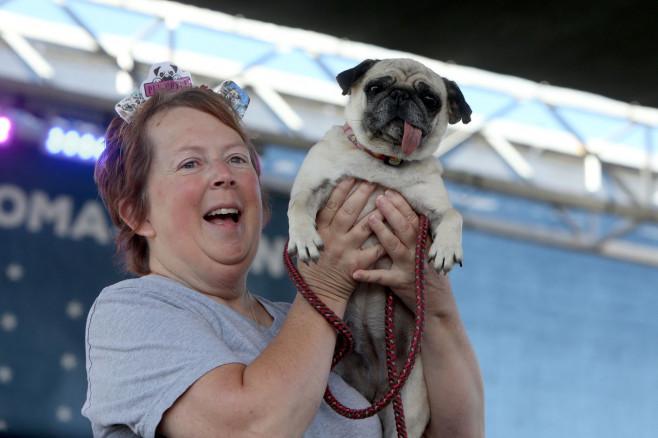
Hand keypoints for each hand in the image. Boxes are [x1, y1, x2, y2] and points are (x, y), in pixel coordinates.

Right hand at [296, 178, 383, 309]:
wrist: (320, 294)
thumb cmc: (315, 266)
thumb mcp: (308, 243)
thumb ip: (315, 225)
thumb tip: (320, 202)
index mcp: (320, 232)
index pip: (330, 206)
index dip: (341, 190)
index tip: (351, 177)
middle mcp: (332, 239)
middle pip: (348, 212)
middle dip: (361, 194)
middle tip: (372, 180)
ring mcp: (345, 251)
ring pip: (364, 227)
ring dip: (377, 212)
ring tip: (387, 199)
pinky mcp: (357, 265)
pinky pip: (375, 250)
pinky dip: (385, 239)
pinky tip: (395, 228)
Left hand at [352, 189, 454, 314]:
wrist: (436, 305)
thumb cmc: (429, 274)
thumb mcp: (429, 252)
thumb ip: (419, 234)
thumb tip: (406, 210)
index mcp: (424, 242)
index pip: (413, 219)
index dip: (401, 205)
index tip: (389, 191)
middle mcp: (417, 252)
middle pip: (404, 228)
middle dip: (391, 211)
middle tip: (378, 197)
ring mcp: (409, 268)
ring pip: (394, 247)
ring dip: (382, 232)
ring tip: (369, 219)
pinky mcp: (399, 283)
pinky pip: (382, 278)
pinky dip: (368, 275)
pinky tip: (355, 272)